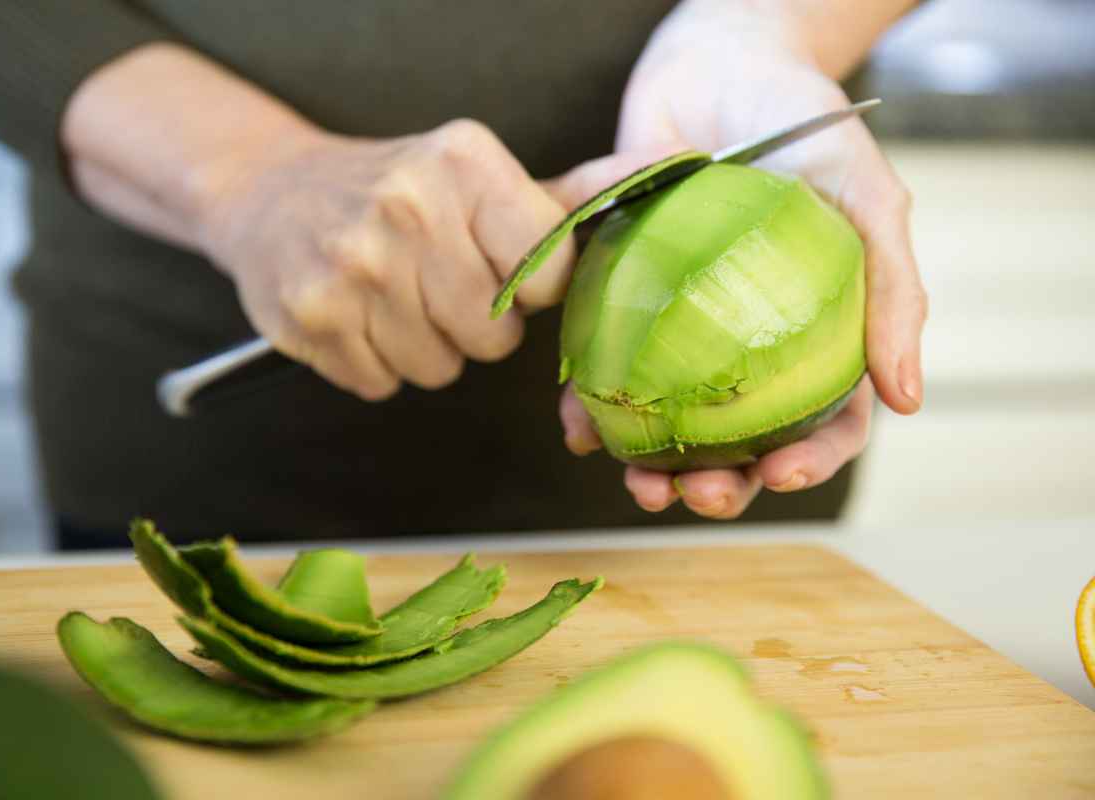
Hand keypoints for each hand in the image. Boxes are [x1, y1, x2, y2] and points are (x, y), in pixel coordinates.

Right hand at [199, 119, 573, 399]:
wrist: (270, 192)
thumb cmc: (393, 190)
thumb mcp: (473, 174)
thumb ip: (564, 196)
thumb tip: (671, 171)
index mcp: (464, 163)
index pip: (547, 274)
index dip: (529, 289)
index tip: (500, 269)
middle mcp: (407, 207)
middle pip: (495, 335)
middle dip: (477, 326)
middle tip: (438, 285)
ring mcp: (353, 266)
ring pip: (440, 368)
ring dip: (426, 348)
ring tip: (394, 297)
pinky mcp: (312, 317)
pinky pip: (383, 383)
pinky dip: (375, 362)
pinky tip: (356, 315)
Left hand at [552, 3, 927, 517]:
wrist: (715, 62)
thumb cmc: (802, 123)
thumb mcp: (864, 194)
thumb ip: (891, 287)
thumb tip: (909, 400)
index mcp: (815, 332)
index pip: (825, 418)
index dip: (811, 460)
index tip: (779, 475)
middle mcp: (745, 341)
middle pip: (742, 437)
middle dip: (723, 482)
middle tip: (697, 494)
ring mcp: (680, 327)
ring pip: (670, 419)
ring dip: (653, 464)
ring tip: (635, 480)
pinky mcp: (621, 302)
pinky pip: (603, 364)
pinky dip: (588, 402)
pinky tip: (576, 424)